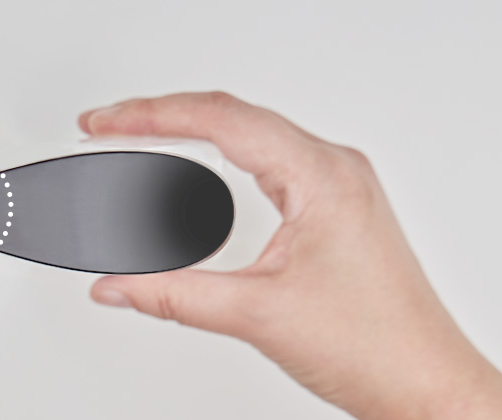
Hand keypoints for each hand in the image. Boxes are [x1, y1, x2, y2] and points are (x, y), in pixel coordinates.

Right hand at [80, 92, 501, 418]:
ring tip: (139, 131)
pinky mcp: (330, 205)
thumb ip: (171, 295)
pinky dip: (218, 153)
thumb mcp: (256, 313)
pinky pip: (266, 158)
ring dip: (190, 129)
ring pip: (249, 133)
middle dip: (162, 114)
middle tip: (108, 124)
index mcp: (322, 176)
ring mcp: (335, 184)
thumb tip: (115, 285)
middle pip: (231, 115)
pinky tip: (194, 157)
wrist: (424, 382)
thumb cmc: (375, 344)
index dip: (151, 115)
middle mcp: (333, 169)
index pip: (221, 120)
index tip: (105, 122)